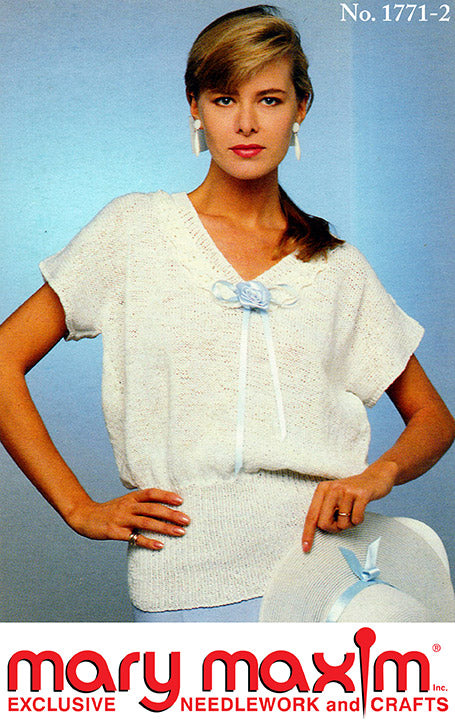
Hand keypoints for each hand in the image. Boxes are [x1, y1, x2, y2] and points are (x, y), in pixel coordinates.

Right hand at [66, 488, 189, 549]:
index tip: (181, 500)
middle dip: (171, 514)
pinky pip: (134, 537)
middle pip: (153, 508)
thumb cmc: (109, 511)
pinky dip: (148, 541)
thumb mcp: (125, 502)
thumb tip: (164, 506)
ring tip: (180, 532)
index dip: (166, 495)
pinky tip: (160, 545)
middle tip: (187, 520)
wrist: (84, 516)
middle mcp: (127, 506)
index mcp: (131, 497)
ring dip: (165, 527)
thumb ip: (141, 503)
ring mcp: (121, 519)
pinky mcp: (115, 532)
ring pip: (146, 522)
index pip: (151, 493)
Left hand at [302, 465, 396, 551]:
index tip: (306, 548)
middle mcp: (332, 488)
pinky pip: (356, 519)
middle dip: (334, 528)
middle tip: (342, 520)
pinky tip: (361, 510)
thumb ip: (324, 510)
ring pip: (342, 524)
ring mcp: (346, 491)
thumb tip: (317, 529)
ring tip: (353, 511)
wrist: (374, 478)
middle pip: (324, 523)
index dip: (308, 533)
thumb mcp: (334, 497)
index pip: (311, 515)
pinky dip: (359, 520)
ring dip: (349, 523)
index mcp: (322, 489)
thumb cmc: (352, 492)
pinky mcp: (361, 495)